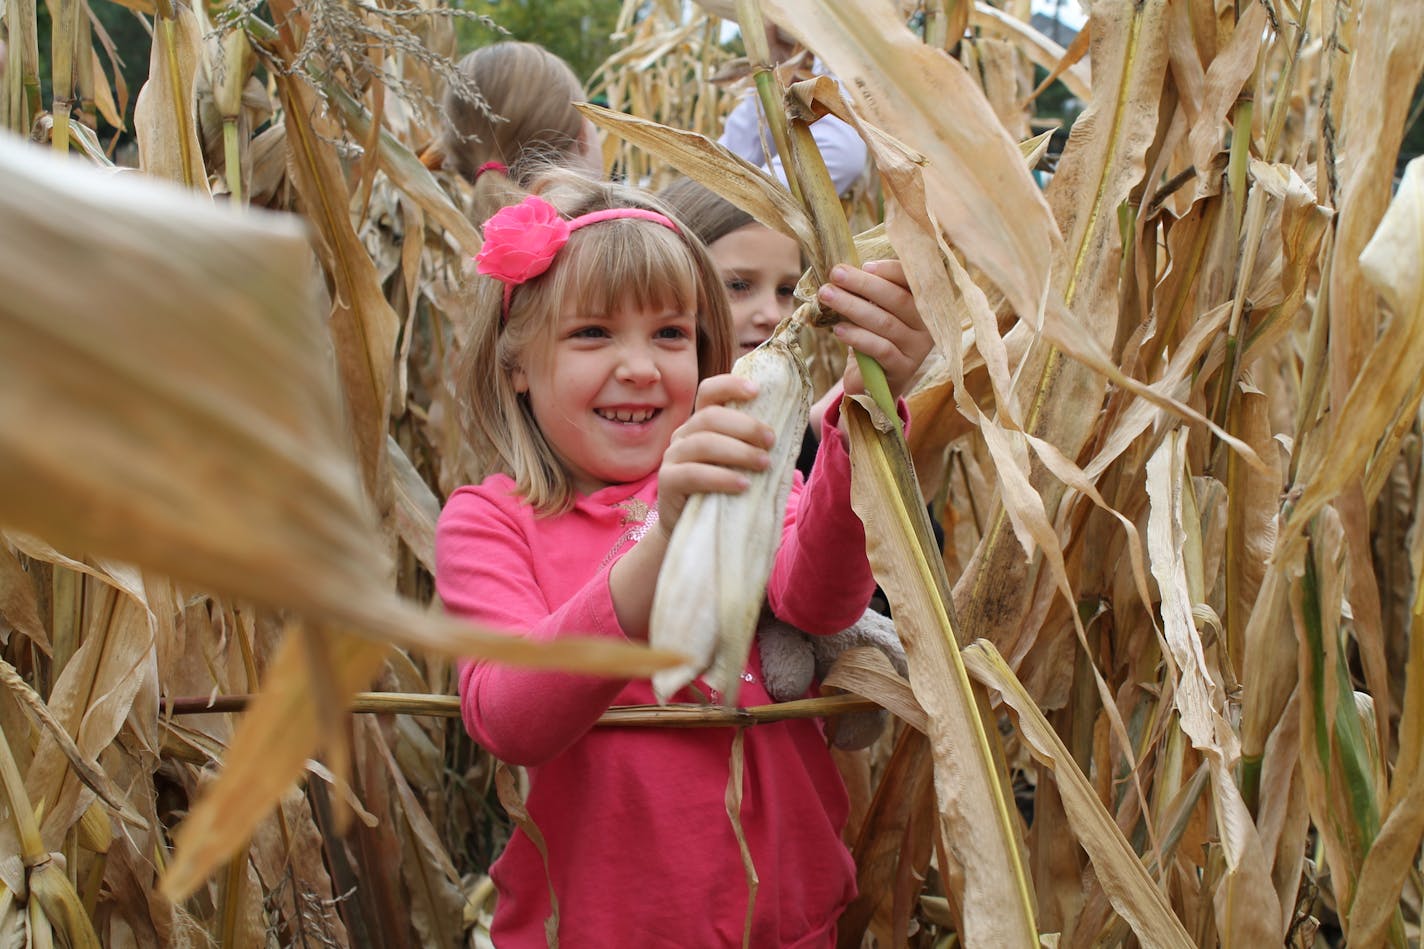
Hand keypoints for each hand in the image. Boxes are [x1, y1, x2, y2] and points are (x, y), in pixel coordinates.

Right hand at [656, 374, 775, 533]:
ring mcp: (672, 457)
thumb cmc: (726, 492)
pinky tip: (743, 485)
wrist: (699, 531)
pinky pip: (693, 474)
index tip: (757, 390)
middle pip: (710, 417)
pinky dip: (721, 477)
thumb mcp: (739, 463)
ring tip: (764, 464)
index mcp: (701, 424)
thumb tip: (793, 426)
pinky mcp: (667, 481)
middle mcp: (683, 434)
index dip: (730, 386)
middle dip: (745, 426)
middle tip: (770, 440)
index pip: (709, 392)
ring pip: (703, 443)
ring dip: (738, 452)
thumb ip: (754, 445)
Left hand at [817, 259, 933, 401]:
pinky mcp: (903, 368)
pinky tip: (838, 329)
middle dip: (864, 284)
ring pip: (886, 323)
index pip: (914, 280)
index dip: (891, 270)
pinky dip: (857, 337)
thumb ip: (869, 290)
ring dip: (853, 307)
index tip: (864, 264)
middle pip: (898, 299)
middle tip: (836, 274)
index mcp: (924, 303)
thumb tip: (844, 266)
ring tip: (827, 295)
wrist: (874, 382)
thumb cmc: (872, 336)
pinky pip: (880, 349)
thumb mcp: (874, 309)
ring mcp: (917, 348)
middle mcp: (927, 324)